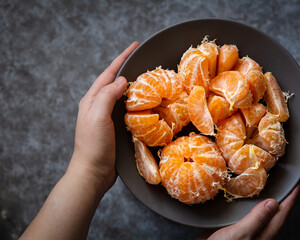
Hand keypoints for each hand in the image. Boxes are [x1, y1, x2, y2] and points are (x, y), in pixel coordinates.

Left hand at [69, 41, 139, 194]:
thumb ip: (107, 96)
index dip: (121, 58)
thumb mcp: (97, 116)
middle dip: (127, 68)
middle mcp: (98, 105)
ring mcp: (106, 116)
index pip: (108, 73)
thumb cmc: (93, 145)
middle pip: (114, 81)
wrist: (93, 172)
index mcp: (92, 100)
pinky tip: (143, 102)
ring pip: (121, 94)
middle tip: (142, 59)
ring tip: (146, 77)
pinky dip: (135, 101)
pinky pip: (126, 107)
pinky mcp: (115, 127)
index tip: (134, 46)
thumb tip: (122, 81)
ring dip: (132, 84)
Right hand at [200, 182, 299, 239]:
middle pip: (275, 211)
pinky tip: (242, 194)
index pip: (282, 212)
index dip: (292, 196)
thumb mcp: (241, 234)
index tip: (298, 181)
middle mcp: (258, 231)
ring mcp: (246, 230)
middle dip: (282, 195)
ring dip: (264, 196)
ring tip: (267, 182)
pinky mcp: (233, 227)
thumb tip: (273, 203)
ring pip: (260, 210)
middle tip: (285, 178)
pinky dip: (247, 200)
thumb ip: (256, 219)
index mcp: (264, 234)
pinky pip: (246, 211)